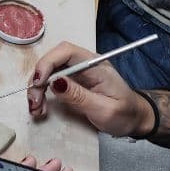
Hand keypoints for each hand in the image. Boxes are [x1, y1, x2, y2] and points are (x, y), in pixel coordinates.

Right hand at [27, 41, 153, 136]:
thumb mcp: (104, 110)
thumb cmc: (124, 114)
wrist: (135, 119)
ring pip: (48, 72)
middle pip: (52, 61)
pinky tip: (40, 107)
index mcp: (95, 65)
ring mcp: (77, 73)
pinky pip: (51, 82)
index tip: (38, 83)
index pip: (66, 51)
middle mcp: (83, 64)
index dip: (47, 63)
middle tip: (34, 103)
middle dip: (38, 79)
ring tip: (36, 108)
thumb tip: (54, 82)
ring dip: (37, 88)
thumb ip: (79, 96)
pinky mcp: (72, 82)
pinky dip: (42, 93)